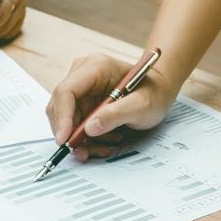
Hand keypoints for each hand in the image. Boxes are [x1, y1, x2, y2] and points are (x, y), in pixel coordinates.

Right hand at [45, 53, 178, 160]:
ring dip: (80, 139)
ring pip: (66, 119)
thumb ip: (117, 115)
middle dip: (70, 133)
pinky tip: (105, 141)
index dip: (62, 117)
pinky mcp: (82, 102)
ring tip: (104, 147)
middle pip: (60, 107)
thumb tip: (89, 128)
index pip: (66, 91)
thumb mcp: (142, 106)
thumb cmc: (154, 93)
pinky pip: (75, 124)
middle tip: (84, 152)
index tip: (64, 140)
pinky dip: (86, 138)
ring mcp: (81, 88)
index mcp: (96, 67)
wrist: (159, 92)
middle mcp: (83, 74)